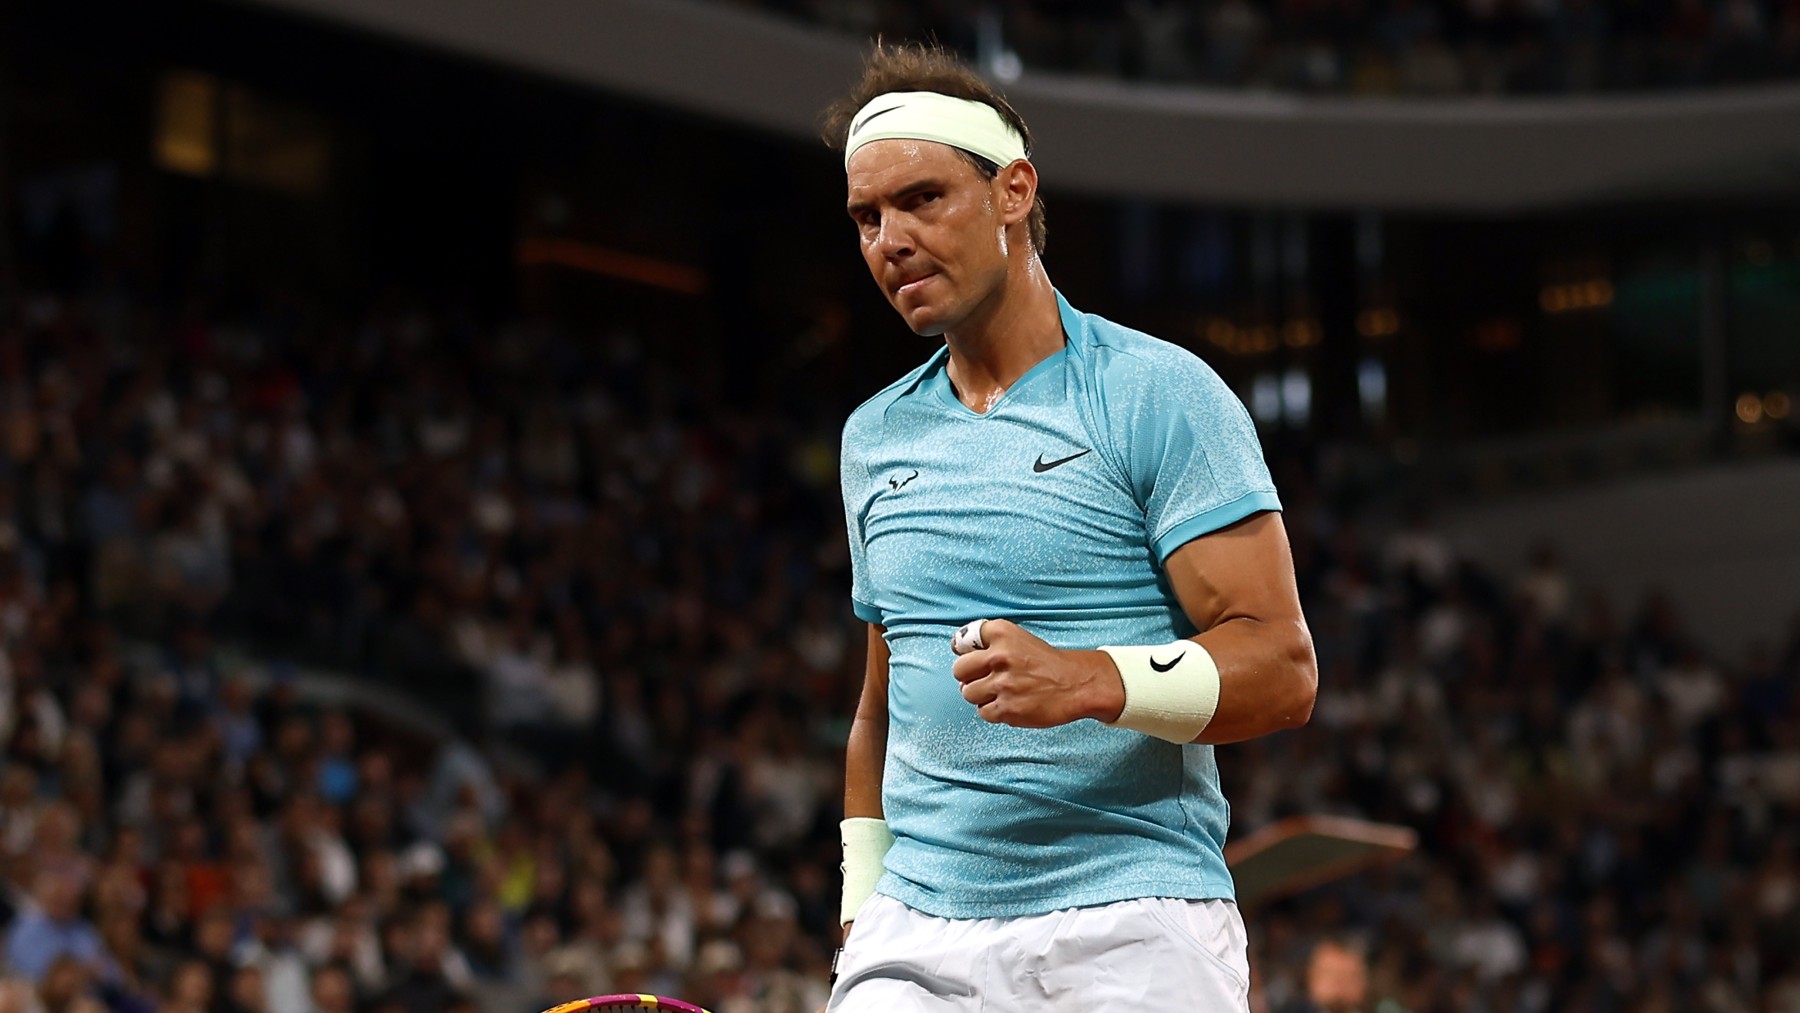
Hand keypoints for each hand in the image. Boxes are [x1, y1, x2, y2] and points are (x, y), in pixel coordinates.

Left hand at [950, 619, 1125, 726]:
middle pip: (959, 670)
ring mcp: (1003, 684)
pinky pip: (983, 712)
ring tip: (1002, 692)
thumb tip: (957, 651)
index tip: (973, 657)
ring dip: (981, 695)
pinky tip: (1010, 703)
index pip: (961, 641)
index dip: (966, 651)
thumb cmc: (1046, 663)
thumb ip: (990, 643)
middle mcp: (1000, 656)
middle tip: (986, 679)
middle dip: (969, 676)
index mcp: (1002, 633)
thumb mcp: (1018, 639)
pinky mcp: (1007, 708)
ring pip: (968, 693)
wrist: (1076, 684)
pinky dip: (994, 711)